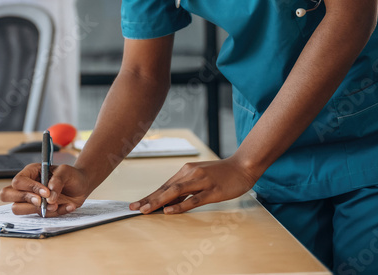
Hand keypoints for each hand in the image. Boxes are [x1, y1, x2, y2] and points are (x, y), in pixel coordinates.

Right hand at [0, 163, 89, 216]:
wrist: (81, 186)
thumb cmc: (70, 175)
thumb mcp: (66, 171)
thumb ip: (57, 181)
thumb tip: (49, 198)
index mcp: (30, 173)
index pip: (18, 181)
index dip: (30, 188)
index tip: (46, 192)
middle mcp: (26, 187)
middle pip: (6, 194)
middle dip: (24, 199)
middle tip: (42, 201)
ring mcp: (31, 200)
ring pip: (17, 209)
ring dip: (36, 209)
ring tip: (56, 205)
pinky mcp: (39, 210)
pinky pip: (40, 216)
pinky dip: (56, 213)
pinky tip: (68, 206)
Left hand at [130, 157, 256, 214]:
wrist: (243, 166)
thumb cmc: (222, 173)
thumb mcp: (200, 177)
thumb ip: (186, 188)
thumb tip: (169, 202)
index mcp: (186, 170)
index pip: (164, 185)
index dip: (150, 195)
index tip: (137, 204)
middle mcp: (191, 174)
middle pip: (166, 188)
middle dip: (149, 199)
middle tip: (134, 208)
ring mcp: (201, 181)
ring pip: (175, 192)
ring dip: (158, 201)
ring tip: (146, 210)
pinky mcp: (212, 190)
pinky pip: (193, 199)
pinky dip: (180, 206)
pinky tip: (169, 211)